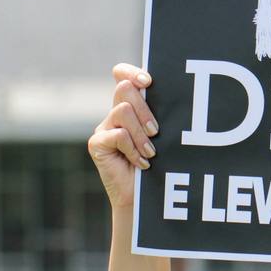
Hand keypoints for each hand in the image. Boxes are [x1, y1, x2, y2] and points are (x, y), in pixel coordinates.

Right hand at [88, 63, 158, 209]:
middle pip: (124, 89)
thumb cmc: (158, 166)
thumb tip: (173, 96)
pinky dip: (132, 149)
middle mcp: (115, 114)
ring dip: (141, 133)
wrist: (142, 198)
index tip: (148, 82)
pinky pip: (117, 135)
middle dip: (144, 109)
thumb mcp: (161, 136)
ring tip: (150, 152)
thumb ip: (158, 115)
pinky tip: (141, 162)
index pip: (122, 75)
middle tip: (156, 132)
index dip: (132, 72)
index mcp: (131, 106)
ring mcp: (104, 128)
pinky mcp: (97, 144)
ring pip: (122, 111)